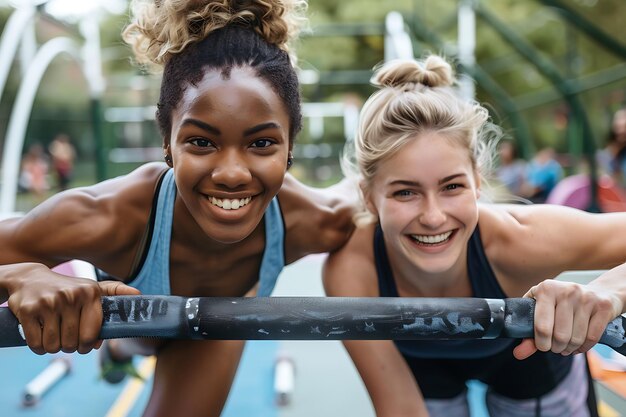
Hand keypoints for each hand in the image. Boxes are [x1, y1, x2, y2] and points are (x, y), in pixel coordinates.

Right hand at [3, 263, 139, 354]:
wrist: (29, 278)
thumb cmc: (68, 289)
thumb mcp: (92, 288)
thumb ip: (115, 292)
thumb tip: (137, 294)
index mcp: (90, 293)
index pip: (92, 334)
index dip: (87, 345)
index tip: (83, 344)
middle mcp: (71, 296)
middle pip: (72, 343)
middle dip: (68, 346)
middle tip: (65, 337)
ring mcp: (49, 302)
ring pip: (53, 346)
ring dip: (52, 347)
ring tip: (52, 334)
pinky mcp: (28, 310)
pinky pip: (36, 344)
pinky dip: (37, 346)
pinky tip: (39, 335)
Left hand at [513, 279, 619, 359]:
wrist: (599, 292)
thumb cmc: (562, 304)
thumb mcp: (541, 311)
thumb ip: (528, 333)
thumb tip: (518, 354)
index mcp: (546, 289)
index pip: (541, 326)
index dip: (541, 343)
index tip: (542, 346)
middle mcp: (566, 291)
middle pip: (560, 336)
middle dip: (556, 347)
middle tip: (555, 347)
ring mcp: (586, 298)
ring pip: (576, 338)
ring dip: (569, 348)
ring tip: (566, 346)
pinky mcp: (603, 306)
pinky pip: (592, 338)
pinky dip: (584, 347)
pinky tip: (579, 346)